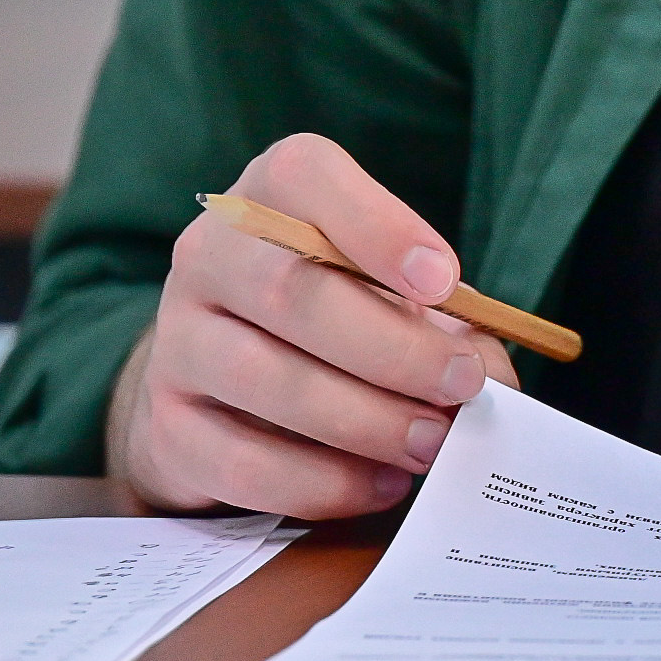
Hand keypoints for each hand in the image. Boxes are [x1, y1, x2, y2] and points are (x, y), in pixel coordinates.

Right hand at [108, 134, 515, 516]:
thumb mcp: (387, 295)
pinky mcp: (168, 426)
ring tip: (430, 445)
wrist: (221, 384)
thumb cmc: (330, 320)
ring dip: (364, 420)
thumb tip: (491, 375)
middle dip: (392, 347)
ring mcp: (177, 341)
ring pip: (264, 378)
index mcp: (267, 195)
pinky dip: (322, 481)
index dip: (378, 226)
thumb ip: (444, 321)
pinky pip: (242, 462)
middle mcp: (208, 255)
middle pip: (291, 290)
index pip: (303, 175)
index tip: (445, 282)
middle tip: (462, 387)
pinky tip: (380, 484)